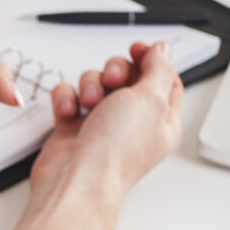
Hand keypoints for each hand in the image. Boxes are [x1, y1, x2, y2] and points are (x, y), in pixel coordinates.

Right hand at [32, 41, 183, 204]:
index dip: (151, 60)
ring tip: (89, 103)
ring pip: (95, 84)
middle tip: (113, 81)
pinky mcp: (72, 128)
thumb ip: (158, 69)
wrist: (76, 180)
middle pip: (126, 77)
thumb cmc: (115, 152)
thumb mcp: (151, 99)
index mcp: (160, 119)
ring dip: (90, 85)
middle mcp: (131, 122)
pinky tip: (69, 111)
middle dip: (115, 71)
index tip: (137, 49)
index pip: (163, 80)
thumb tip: (161, 51)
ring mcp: (100, 124)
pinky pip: (68, 97)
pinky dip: (66, 99)